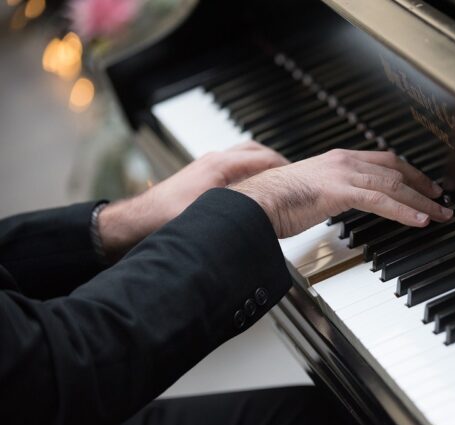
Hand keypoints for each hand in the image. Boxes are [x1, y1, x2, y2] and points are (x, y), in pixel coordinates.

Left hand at [99, 142, 288, 259]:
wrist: (134, 225)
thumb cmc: (164, 219)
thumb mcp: (211, 217)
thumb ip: (241, 215)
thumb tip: (269, 218)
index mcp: (222, 166)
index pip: (266, 159)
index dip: (287, 169)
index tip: (301, 177)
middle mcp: (215, 162)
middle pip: (256, 152)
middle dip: (278, 162)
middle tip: (294, 176)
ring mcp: (206, 169)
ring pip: (244, 158)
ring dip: (262, 166)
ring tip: (276, 180)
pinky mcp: (200, 179)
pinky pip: (233, 169)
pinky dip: (248, 174)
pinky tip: (250, 190)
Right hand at [231, 149, 453, 237]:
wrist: (254, 202)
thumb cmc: (274, 202)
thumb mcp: (311, 193)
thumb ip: (332, 194)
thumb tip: (342, 204)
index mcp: (338, 160)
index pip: (383, 161)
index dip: (409, 173)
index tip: (424, 185)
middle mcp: (344, 161)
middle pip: (395, 169)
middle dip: (422, 185)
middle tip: (441, 200)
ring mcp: (343, 173)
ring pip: (394, 185)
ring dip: (422, 202)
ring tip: (440, 215)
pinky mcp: (340, 191)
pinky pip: (381, 201)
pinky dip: (404, 211)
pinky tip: (419, 221)